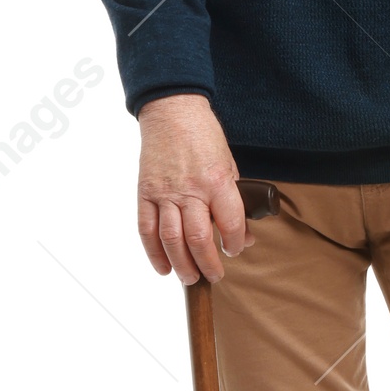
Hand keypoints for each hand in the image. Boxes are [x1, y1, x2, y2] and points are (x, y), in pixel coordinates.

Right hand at [136, 95, 249, 282]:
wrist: (172, 112)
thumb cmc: (204, 137)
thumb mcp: (230, 166)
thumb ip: (236, 202)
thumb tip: (244, 236)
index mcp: (217, 181)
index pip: (229, 223)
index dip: (234, 244)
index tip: (234, 251)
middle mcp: (190, 189)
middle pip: (198, 238)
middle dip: (208, 264)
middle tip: (213, 276)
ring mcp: (165, 192)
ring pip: (172, 239)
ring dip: (182, 264)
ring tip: (190, 278)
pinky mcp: (145, 193)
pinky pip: (147, 229)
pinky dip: (154, 253)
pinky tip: (163, 267)